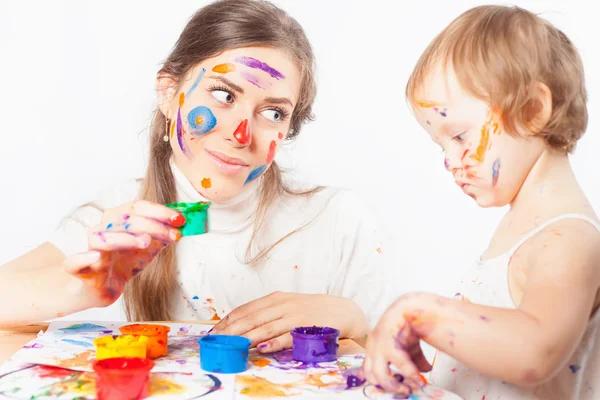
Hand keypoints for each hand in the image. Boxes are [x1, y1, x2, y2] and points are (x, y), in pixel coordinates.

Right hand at [63, 200, 184, 305]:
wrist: (101, 287)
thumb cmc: (124, 262)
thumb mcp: (148, 248)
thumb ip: (164, 236)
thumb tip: (183, 224)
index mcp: (118, 220)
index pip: (137, 207)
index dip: (159, 211)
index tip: (180, 219)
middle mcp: (103, 230)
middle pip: (124, 220)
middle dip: (153, 225)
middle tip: (174, 234)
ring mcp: (90, 249)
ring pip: (102, 237)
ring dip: (125, 238)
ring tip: (146, 242)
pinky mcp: (80, 270)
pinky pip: (74, 262)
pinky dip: (83, 258)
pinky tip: (95, 257)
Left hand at [211, 292, 368, 352]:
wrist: (343, 311)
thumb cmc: (312, 310)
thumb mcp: (288, 306)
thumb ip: (268, 313)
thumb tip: (242, 325)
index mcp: (276, 298)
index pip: (246, 309)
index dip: (228, 320)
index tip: (214, 332)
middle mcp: (283, 305)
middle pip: (251, 318)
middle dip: (231, 330)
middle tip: (216, 341)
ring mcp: (295, 316)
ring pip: (265, 327)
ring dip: (246, 337)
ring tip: (231, 345)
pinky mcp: (306, 328)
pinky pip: (286, 337)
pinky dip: (273, 343)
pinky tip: (260, 348)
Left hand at [362, 294, 432, 394]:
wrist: (409, 307)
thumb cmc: (406, 327)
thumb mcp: (409, 347)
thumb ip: (413, 362)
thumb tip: (424, 374)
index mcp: (372, 349)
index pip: (368, 372)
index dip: (380, 383)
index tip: (395, 388)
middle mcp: (372, 348)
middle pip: (372, 376)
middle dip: (388, 387)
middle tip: (403, 391)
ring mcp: (379, 346)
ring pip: (381, 375)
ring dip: (395, 386)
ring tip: (410, 389)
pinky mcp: (389, 342)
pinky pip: (399, 363)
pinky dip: (410, 373)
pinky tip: (419, 379)